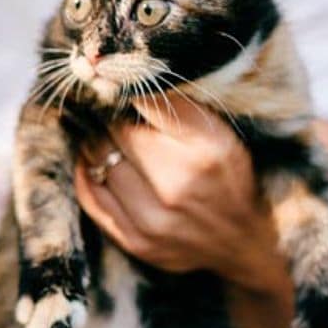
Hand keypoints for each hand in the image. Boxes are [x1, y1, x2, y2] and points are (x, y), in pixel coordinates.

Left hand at [72, 99, 286, 292]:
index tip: (117, 90)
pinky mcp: (135, 243)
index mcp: (203, 151)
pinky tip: (92, 163)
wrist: (240, 240)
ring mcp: (152, 221)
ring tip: (102, 137)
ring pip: (97, 163)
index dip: (123, 94)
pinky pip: (91, 197)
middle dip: (107, 120)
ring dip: (94, 145)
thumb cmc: (227, 176)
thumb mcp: (218, 133)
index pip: (140, 106)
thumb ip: (176, 106)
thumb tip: (126, 85)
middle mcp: (176, 188)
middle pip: (113, 135)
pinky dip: (87, 173)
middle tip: (106, 114)